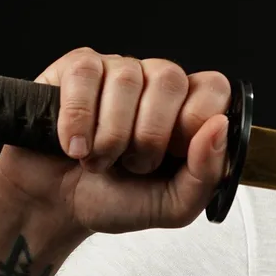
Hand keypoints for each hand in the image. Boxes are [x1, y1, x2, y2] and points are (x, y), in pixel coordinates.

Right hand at [0, 47, 230, 235]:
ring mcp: (119, 69)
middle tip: (132, 164)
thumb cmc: (117, 199)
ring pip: (127, 79)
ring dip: (110, 135)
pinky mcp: (78, 67)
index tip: (173, 155)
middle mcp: (158, 82)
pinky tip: (73, 146)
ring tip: (100, 160)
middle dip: (148, 136)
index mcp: (189, 108)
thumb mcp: (174, 205)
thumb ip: (207, 173)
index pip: (214, 87)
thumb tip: (219, 126)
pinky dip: (78, 119)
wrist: (56, 207)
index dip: (193, 123)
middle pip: (170, 80)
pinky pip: (85, 74)